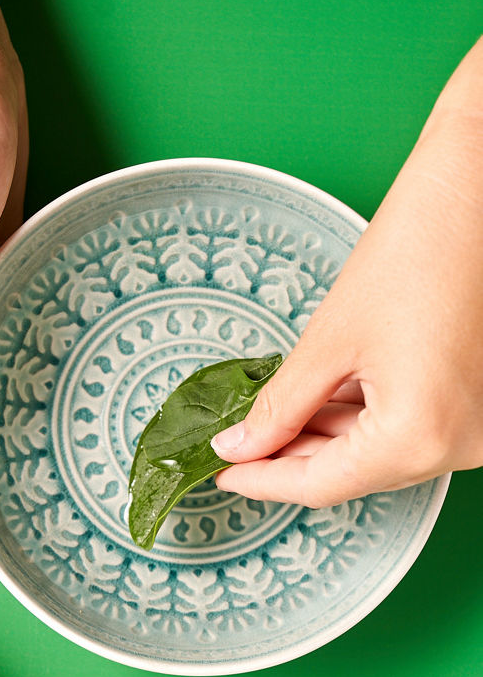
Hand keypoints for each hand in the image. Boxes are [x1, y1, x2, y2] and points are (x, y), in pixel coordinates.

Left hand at [212, 64, 482, 507]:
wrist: (481, 191)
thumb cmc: (418, 248)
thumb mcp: (329, 339)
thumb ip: (279, 407)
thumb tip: (238, 447)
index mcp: (419, 436)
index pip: (322, 485)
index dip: (262, 482)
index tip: (220, 473)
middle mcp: (458, 447)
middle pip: (353, 474)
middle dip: (289, 460)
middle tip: (236, 447)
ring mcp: (474, 431)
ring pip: (379, 455)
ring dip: (323, 441)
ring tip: (268, 422)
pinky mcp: (477, 408)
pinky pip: (409, 430)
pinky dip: (362, 423)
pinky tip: (317, 406)